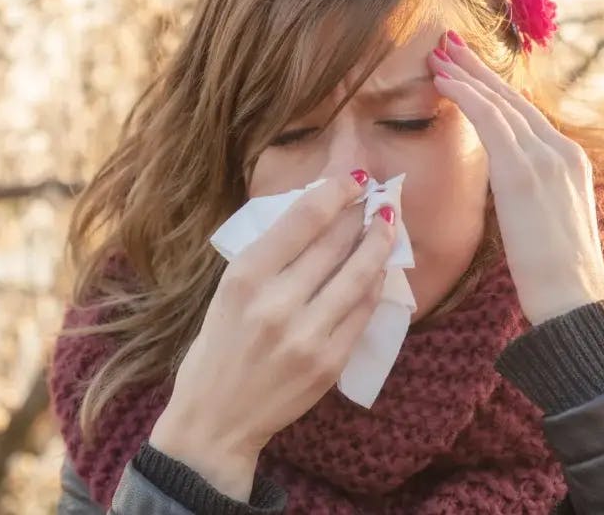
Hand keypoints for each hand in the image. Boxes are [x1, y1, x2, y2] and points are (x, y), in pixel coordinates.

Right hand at [149, 170, 394, 499]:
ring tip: (388, 224)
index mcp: (244, 278)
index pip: (302, 221)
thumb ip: (269, 258)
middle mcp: (276, 304)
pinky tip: (379, 270)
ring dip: (378, 244)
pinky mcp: (329, 363)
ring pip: (358, 276)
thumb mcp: (227, 293)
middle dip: (360, 214)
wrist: (215, 422)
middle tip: (376, 198)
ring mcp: (307, 336)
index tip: (352, 180)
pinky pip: (362, 313)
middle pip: (335, 243)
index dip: (333, 193)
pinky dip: (374, 286)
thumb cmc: (217, 349)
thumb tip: (317, 215)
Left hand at [429, 31, 603, 324]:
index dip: (496, 89)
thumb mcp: (550, 221)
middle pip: (514, 99)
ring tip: (437, 55)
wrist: (574, 300)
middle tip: (449, 44)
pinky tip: (443, 81)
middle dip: (478, 69)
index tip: (471, 71)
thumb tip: (509, 188)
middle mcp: (562, 151)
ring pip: (499, 103)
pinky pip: (491, 121)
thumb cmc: (557, 276)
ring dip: (465, 75)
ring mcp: (546, 157)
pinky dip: (465, 95)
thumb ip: (532, 193)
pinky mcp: (524, 170)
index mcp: (571, 162)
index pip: (527, 116)